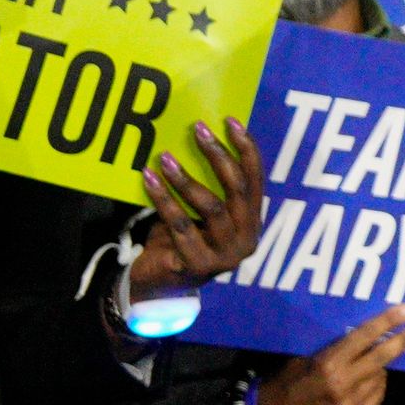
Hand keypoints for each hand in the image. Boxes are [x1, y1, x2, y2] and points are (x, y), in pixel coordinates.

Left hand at [127, 122, 263, 294]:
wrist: (158, 283)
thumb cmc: (181, 239)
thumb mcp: (200, 212)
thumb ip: (210, 187)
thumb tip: (200, 137)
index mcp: (252, 223)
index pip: (256, 180)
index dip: (246, 149)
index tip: (229, 121)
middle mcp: (246, 240)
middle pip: (238, 190)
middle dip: (218, 155)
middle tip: (198, 130)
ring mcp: (225, 256)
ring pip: (211, 207)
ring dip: (186, 178)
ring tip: (164, 157)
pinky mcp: (198, 265)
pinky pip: (181, 225)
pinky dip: (164, 200)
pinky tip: (149, 180)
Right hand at [254, 306, 404, 404]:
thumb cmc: (288, 381)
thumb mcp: (305, 358)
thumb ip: (334, 350)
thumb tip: (364, 336)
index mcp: (327, 365)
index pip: (363, 338)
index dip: (386, 323)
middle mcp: (342, 385)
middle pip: (381, 358)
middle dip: (404, 341)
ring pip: (381, 378)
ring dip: (381, 368)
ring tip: (373, 363)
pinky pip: (376, 397)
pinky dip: (376, 386)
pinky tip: (368, 382)